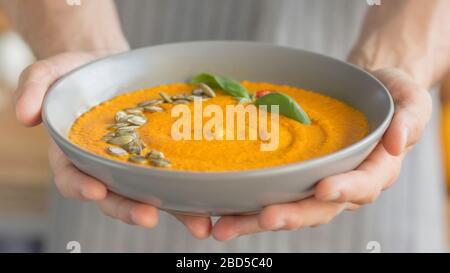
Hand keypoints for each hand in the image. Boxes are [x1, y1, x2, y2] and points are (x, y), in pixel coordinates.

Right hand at [16, 51, 211, 238]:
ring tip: (197, 224)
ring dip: (172, 212)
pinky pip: (172, 179)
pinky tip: (210, 203)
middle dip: (130, 208)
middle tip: (150, 215)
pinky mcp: (159, 160)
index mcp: (74, 154)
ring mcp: (134, 167)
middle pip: (115, 196)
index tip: (95, 190)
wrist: (112, 68)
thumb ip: (34, 88)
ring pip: (150, 195)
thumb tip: (22, 115)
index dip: (81, 186)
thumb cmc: (78, 73)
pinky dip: (190, 194)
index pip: (72, 177)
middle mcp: (105, 167)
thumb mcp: (51, 72)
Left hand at [211, 68, 431, 240]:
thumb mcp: (410, 98)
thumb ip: (411, 118)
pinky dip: (249, 204)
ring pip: (291, 208)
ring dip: (258, 220)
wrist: (363, 92)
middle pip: (319, 208)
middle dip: (292, 215)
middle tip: (264, 217)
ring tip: (226, 227)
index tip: (324, 188)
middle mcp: (345, 186)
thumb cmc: (388, 95)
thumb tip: (398, 141)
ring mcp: (318, 184)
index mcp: (376, 170)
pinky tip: (223, 209)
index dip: (346, 189)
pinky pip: (274, 193)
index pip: (363, 184)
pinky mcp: (296, 178)